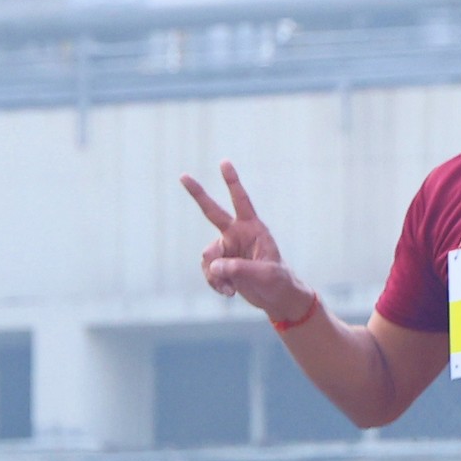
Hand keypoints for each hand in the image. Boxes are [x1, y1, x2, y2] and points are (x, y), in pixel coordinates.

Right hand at [181, 162, 313, 321]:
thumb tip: (213, 267)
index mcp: (253, 229)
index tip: (224, 162)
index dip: (232, 182)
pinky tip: (229, 292)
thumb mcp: (263, 275)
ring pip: (207, 256)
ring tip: (230, 288)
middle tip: (183, 175)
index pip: (241, 201)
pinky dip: (214, 283)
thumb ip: (239, 269)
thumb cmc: (277, 281)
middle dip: (198, 194)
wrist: (276, 298)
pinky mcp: (221, 265)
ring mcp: (227, 249)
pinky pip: (208, 271)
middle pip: (212, 212)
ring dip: (214, 275)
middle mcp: (237, 235)